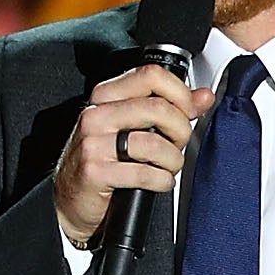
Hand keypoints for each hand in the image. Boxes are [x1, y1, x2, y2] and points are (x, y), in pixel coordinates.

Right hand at [54, 63, 212, 247]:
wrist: (71, 199)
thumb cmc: (103, 161)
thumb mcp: (133, 127)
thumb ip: (170, 108)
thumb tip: (203, 97)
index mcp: (106, 96)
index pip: (150, 75)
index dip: (180, 93)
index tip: (190, 110)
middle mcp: (96, 115)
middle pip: (158, 109)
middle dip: (180, 130)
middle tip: (179, 144)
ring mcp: (93, 143)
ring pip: (154, 143)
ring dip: (172, 160)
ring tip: (169, 167)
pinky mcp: (95, 171)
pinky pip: (143, 173)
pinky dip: (161, 181)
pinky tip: (158, 182)